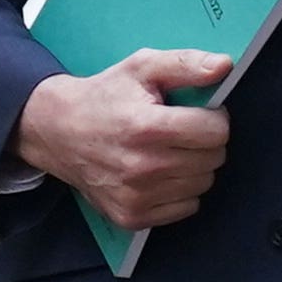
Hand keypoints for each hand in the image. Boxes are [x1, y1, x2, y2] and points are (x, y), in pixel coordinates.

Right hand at [11, 50, 233, 230]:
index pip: (216, 132)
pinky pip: (186, 207)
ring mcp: (135, 197)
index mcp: (146, 127)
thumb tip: (224, 66)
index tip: (198, 113)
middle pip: (213, 159)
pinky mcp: (131, 217)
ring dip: (195, 166)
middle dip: (206, 141)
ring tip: (170, 150)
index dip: (214, 118)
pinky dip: (181, 191)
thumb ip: (187, 64)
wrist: (58, 132)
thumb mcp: (143, 67)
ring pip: (203, 183)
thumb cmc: (106, 96)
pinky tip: (160, 173)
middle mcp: (141, 167)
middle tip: (182, 131)